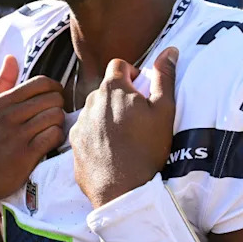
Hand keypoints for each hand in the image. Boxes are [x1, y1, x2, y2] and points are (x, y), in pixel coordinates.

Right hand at [0, 55, 64, 204]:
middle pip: (52, 98)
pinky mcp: (25, 155)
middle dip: (59, 106)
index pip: (40, 83)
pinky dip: (57, 138)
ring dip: (59, 123)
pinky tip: (51, 141)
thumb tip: (11, 58)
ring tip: (52, 128)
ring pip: (55, 116)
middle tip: (55, 115)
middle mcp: (9, 115)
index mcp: (2, 102)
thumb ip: (2, 83)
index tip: (54, 98)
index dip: (54, 89)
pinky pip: (53, 136)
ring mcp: (17, 135)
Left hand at [70, 47, 177, 207]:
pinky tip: (111, 151)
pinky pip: (86, 131)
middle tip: (136, 118)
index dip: (132, 74)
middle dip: (120, 97)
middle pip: (106, 89)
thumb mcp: (164, 111)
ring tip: (124, 137)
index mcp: (113, 89)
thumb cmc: (147, 149)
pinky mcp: (74, 144)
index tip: (141, 91)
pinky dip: (97, 136)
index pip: (118, 65)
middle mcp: (90, 102)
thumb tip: (169, 50)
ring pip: (94, 110)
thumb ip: (165, 77)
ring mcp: (79, 123)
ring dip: (107, 116)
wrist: (124, 191)